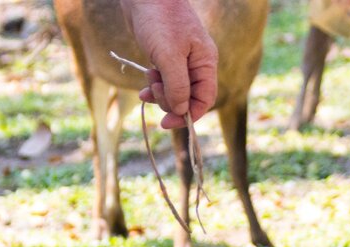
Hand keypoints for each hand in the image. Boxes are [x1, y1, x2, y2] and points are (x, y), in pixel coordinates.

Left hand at [120, 0, 217, 128]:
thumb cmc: (159, 20)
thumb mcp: (169, 56)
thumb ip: (177, 85)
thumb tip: (181, 110)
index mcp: (205, 62)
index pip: (205, 99)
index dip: (188, 114)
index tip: (167, 122)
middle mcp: (196, 64)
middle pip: (188, 98)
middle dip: (169, 100)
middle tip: (153, 89)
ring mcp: (181, 62)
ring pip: (174, 92)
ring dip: (159, 93)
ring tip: (148, 80)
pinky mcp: (167, 59)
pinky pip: (164, 82)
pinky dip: (154, 87)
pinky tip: (144, 86)